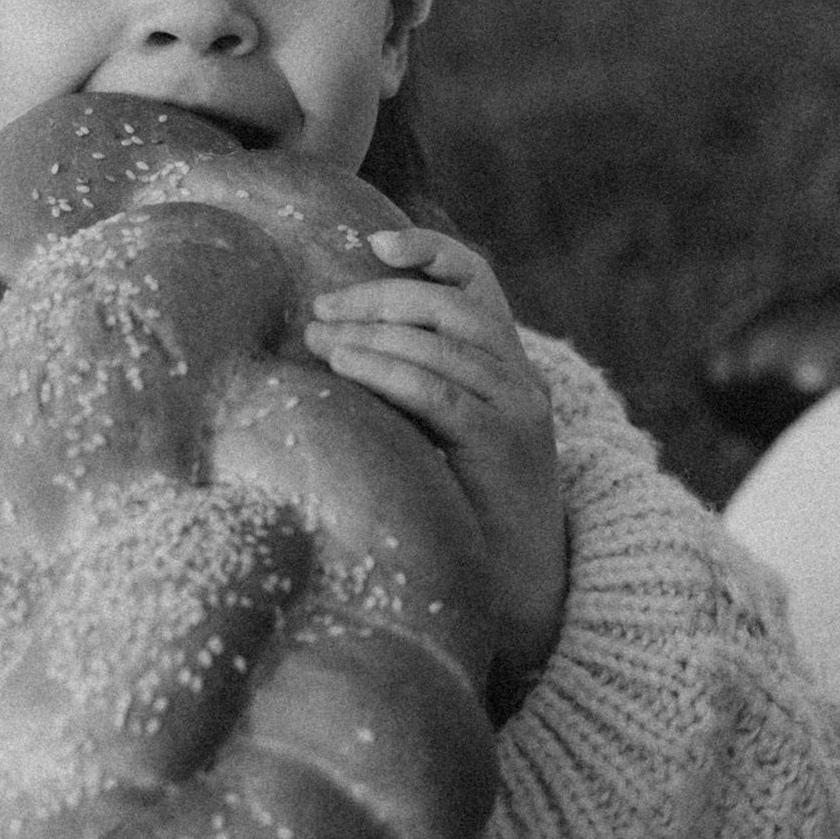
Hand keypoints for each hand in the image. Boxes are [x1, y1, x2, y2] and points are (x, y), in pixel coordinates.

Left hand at [305, 230, 567, 705]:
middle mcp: (522, 379)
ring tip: (317, 337)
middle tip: (320, 310)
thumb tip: (327, 345)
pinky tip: (344, 367)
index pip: (477, 282)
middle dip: (379, 297)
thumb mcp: (438, 438)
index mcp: (508, 368)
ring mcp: (518, 408)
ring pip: (442, 343)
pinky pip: (438, 390)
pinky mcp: (505, 443)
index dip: (431, 250)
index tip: (376, 244)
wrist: (517, 593)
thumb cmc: (461, 517)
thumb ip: (410, 390)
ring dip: (371, 333)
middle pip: (450, 304)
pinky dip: (387, 369)